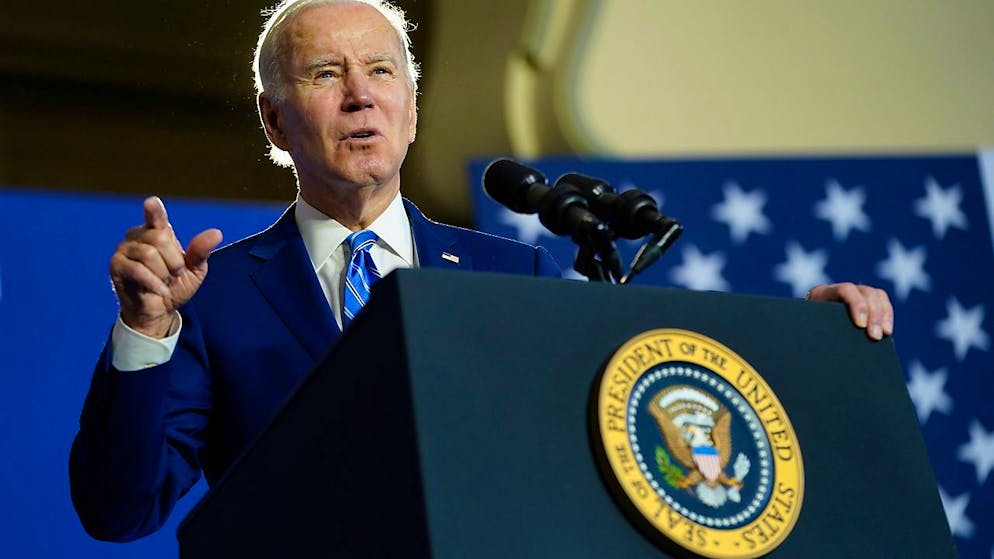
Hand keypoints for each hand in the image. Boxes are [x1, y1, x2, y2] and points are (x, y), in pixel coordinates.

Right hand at [110, 197, 222, 337]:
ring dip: (163, 273)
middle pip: (159, 238)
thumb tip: (217, 233)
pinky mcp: (116, 266)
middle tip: (175, 274)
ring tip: (164, 281)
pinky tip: (161, 290)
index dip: (154, 210)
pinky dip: (153, 282)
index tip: (152, 202)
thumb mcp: (194, 270)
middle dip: (174, 261)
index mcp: (158, 232)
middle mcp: (139, 236)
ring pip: (148, 254)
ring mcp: (125, 249)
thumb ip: (201, 251)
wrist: (160, 311)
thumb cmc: (175, 286)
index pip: (156, 217)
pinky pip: (137, 270)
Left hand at [807, 283, 893, 340]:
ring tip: (884, 335)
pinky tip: (887, 331)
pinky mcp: (865, 301)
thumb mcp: (808, 333)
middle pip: (864, 292)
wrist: (806, 330)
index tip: (861, 326)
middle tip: (875, 337)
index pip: (845, 290)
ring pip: (876, 295)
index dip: (857, 305)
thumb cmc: (805, 335)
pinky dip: (887, 315)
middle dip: (873, 315)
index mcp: (821, 294)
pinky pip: (882, 302)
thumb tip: (827, 349)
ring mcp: (854, 293)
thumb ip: (817, 335)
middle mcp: (839, 289)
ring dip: (883, 315)